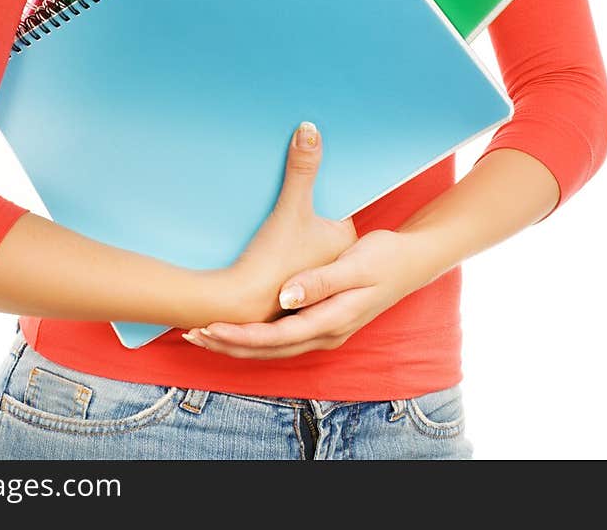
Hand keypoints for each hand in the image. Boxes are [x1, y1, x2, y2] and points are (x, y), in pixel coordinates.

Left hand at [183, 227, 440, 359]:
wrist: (413, 262)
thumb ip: (320, 280)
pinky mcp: (326, 322)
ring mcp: (328, 331)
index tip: (209, 326)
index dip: (240, 335)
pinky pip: (285, 339)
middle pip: (271, 350)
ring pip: (276, 348)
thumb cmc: (385, 256)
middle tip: (193, 334)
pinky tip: (241, 330)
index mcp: (333, 319)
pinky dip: (259, 337)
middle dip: (230, 345)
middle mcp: (328, 333)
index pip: (276, 337)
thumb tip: (286, 296)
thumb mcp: (355, 263)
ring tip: (206, 334)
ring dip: (241, 344)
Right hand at [217, 122, 357, 326]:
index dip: (324, 189)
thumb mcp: (290, 207)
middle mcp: (334, 260)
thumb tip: (309, 129)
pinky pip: (292, 258)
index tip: (310, 175)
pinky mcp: (291, 288)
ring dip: (295, 230)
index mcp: (343, 242)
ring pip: (307, 241)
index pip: (338, 205)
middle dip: (310, 209)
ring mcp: (313, 276)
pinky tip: (267, 245)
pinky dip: (284, 251)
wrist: (238, 306)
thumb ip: (302, 168)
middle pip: (323, 222)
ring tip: (276, 220)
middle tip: (291, 191)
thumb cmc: (273, 260)